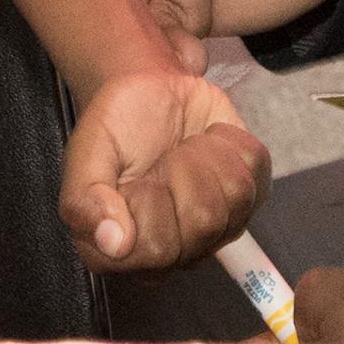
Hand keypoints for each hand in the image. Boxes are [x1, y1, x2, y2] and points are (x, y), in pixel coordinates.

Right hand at [57, 68, 267, 270]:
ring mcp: (216, 229)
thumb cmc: (115, 125)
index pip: (157, 250)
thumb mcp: (86, 153)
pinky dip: (231, 140)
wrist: (149, 91)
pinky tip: (207, 139)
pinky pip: (257, 170)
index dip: (150, 200)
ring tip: (183, 147)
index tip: (136, 174)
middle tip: (161, 158)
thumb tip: (114, 245)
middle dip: (181, 170)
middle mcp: (173, 253)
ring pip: (235, 197)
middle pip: (203, 225)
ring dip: (206, 153)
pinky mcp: (248, 199)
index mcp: (123, 252)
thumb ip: (86, 201)